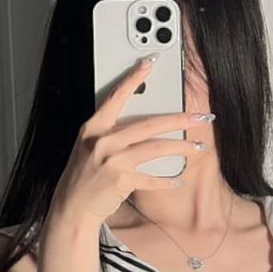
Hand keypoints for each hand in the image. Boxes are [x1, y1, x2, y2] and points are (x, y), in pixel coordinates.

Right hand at [47, 56, 215, 233]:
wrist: (72, 208)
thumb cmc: (83, 177)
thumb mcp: (90, 148)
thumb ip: (111, 133)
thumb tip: (144, 125)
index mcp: (94, 128)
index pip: (116, 97)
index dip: (134, 79)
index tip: (150, 63)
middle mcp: (103, 141)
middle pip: (149, 124)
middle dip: (179, 119)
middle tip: (201, 117)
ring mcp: (112, 161)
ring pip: (155, 148)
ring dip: (181, 148)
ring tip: (198, 147)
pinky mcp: (121, 181)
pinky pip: (151, 178)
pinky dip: (166, 181)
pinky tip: (178, 180)